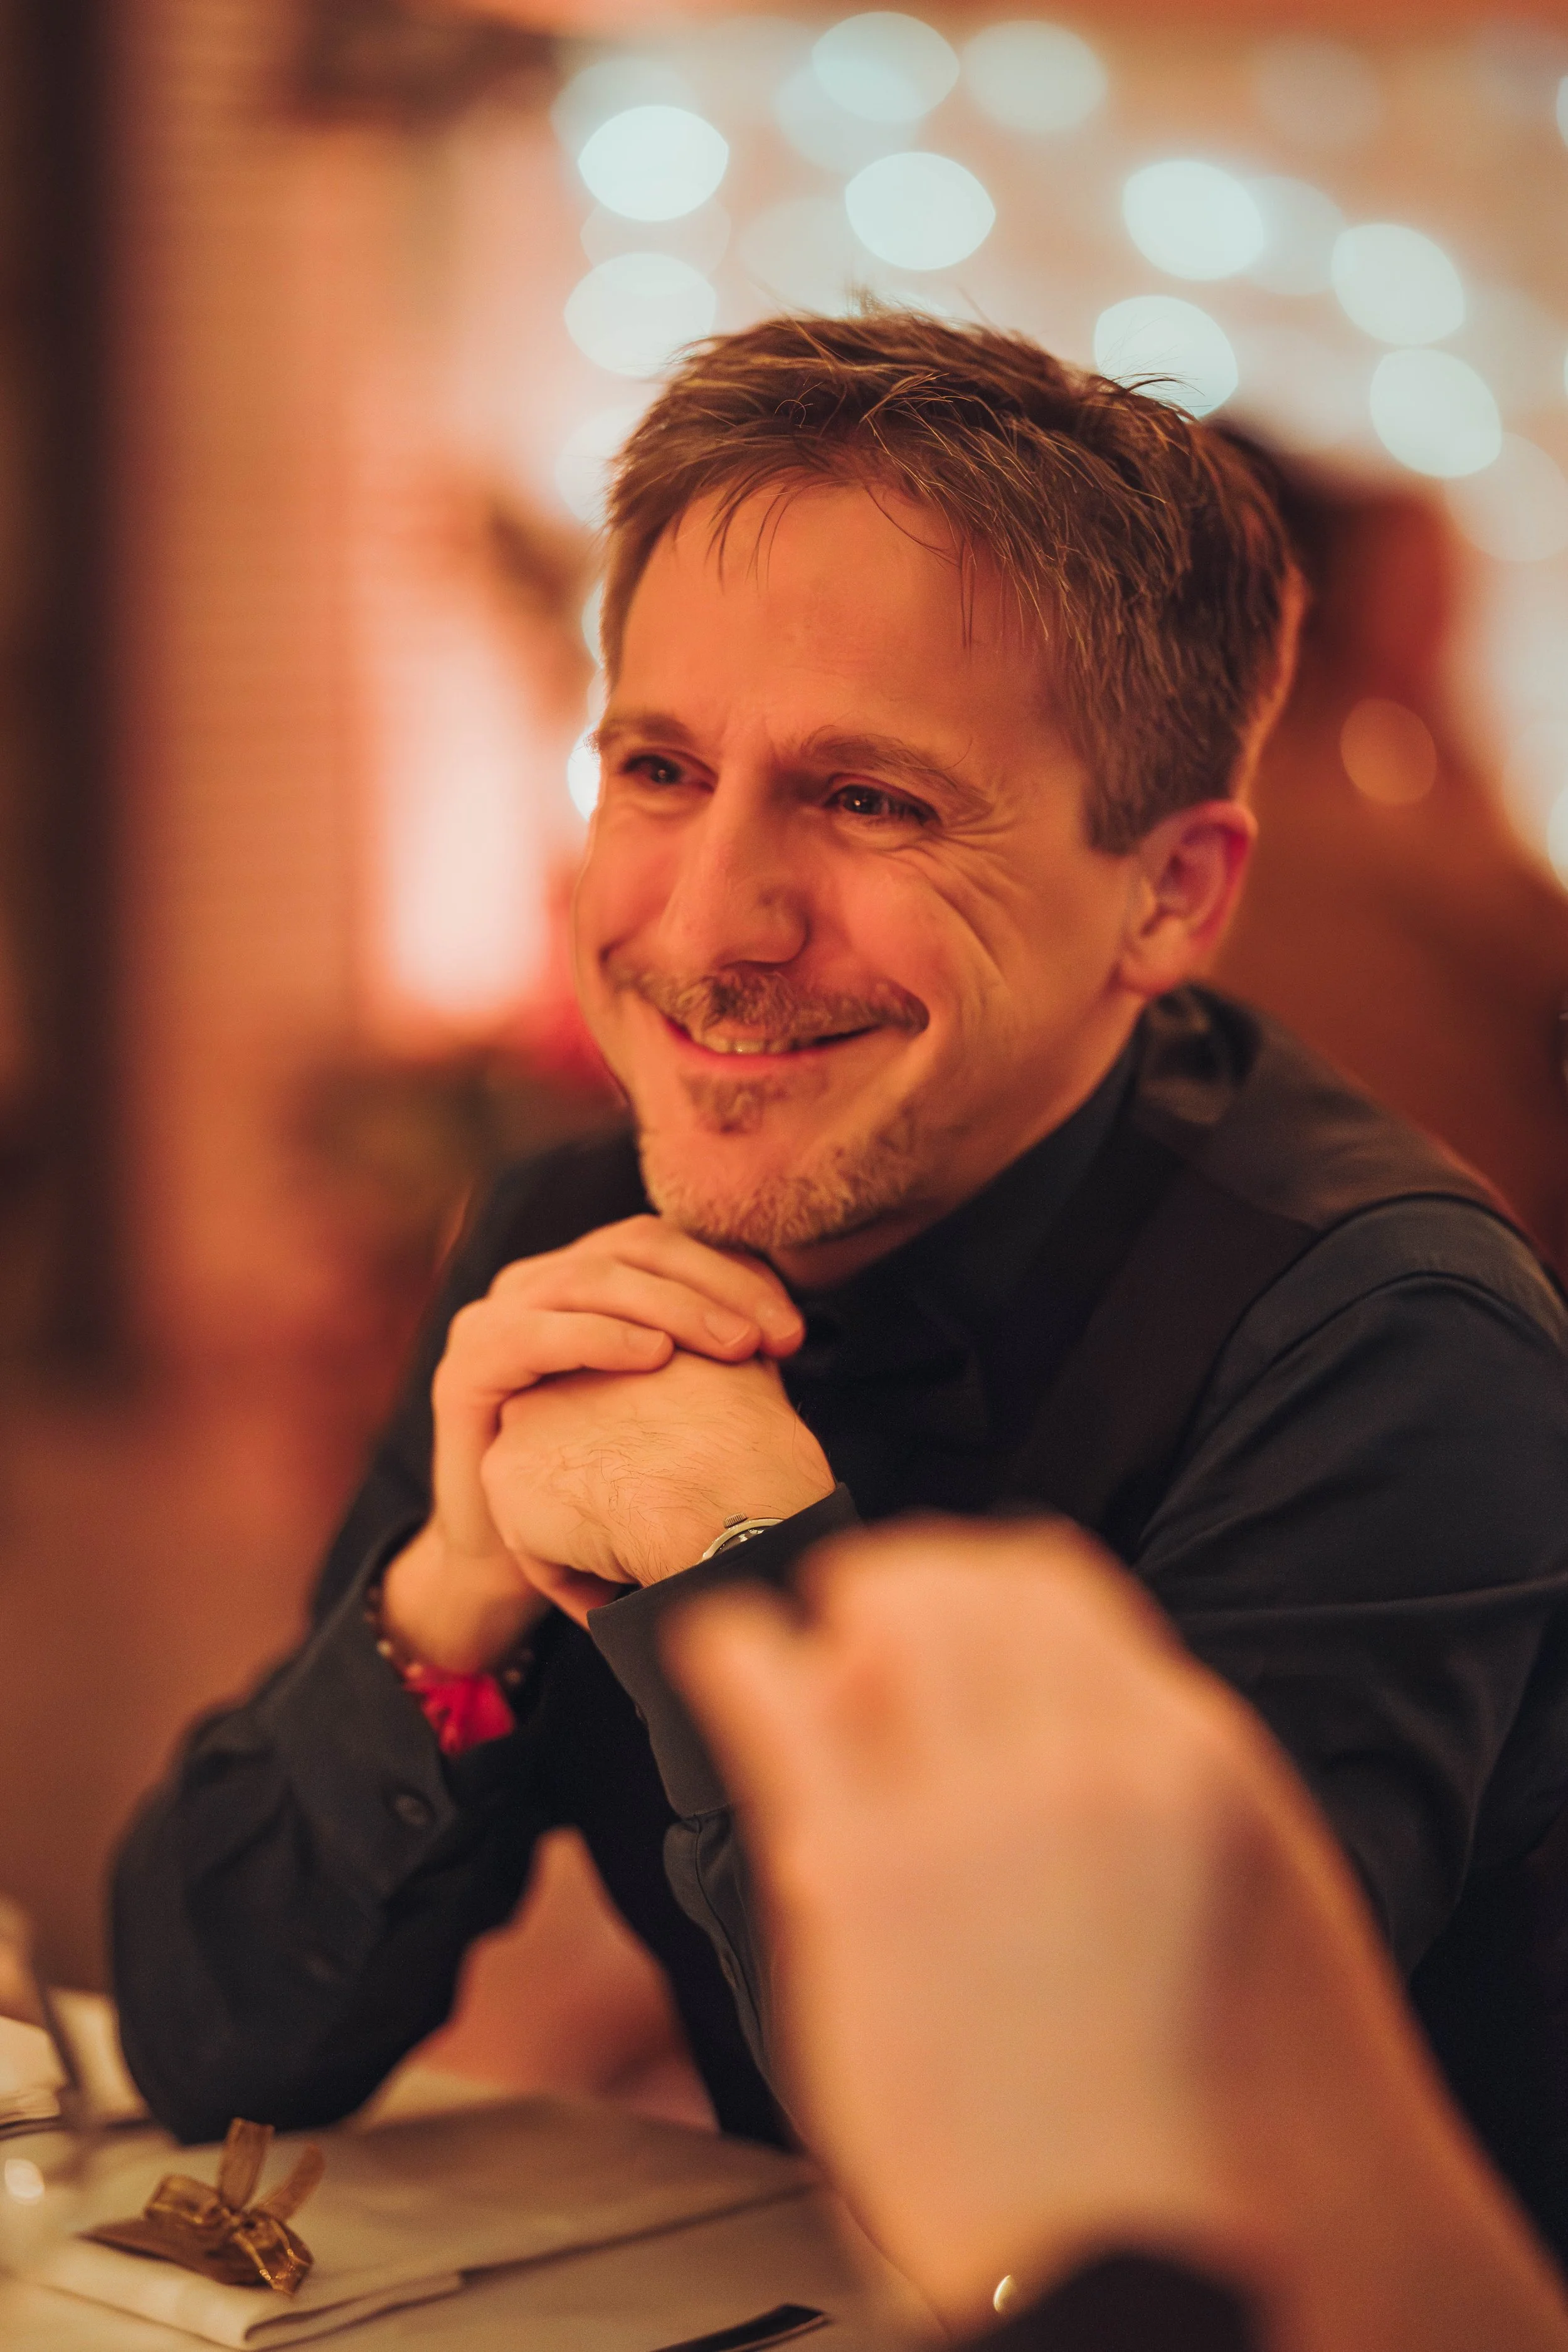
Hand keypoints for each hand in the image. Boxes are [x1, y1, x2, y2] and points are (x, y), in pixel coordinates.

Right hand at [381, 1217, 803, 1670]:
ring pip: (592, 1278)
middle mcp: (536, 1284)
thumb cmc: (604, 1484)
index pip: (667, 1243)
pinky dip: (599, 1336)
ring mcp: (494, 1319)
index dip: (734, 1270)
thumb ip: (708, 1355)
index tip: (793, 1324)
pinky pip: (535, 1333)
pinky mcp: (465, 1367)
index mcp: (584, 1279)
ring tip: (734, 1347)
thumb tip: (791, 1331)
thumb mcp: (667, 1406)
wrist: (515, 1563)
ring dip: (673, 1305)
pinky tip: (654, 1355)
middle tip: (776, 1336)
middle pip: (636, 1248)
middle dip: (717, 1285)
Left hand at [667, 1521, 1567, 2351]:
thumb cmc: (1235, 2134)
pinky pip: (769, 1690)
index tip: (948, 1609)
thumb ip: (1152, 1790)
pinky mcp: (861, 1876)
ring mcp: (971, 1809)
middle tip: (862, 1625)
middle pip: (958, 1579)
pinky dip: (732, 1653)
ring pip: (875, 1606)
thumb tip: (1061, 1726)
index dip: (982, 1585)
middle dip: (900, 1587)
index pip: (1053, 1581)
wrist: (1196, 2274)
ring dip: (828, 1619)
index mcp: (1188, 1755)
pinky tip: (718, 1660)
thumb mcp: (1248, 1906)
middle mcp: (1080, 1753)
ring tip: (798, 1658)